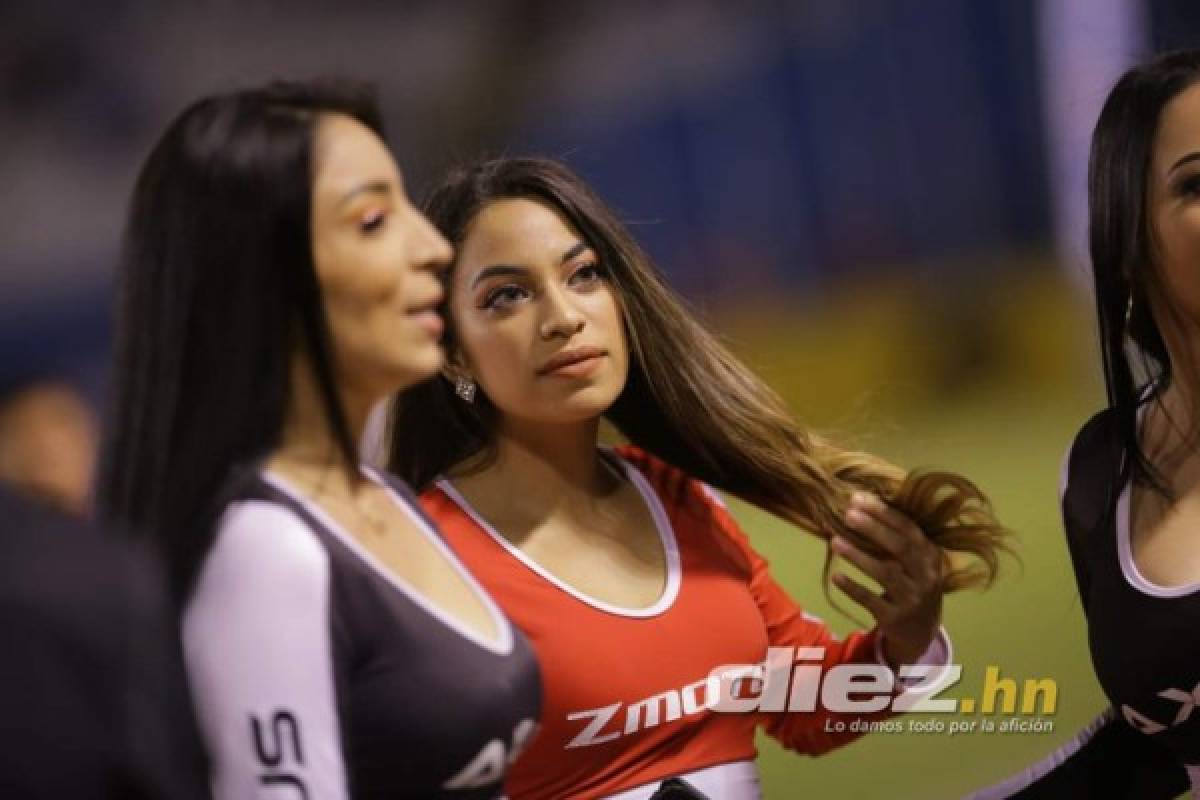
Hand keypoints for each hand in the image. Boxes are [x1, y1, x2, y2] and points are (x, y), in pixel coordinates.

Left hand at [830, 492, 942, 668]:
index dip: (883, 512)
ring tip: (834, 541)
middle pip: (899, 547)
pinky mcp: (895, 618)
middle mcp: (926, 576)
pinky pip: (871, 600)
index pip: (908, 528)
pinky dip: (853, 588)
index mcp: (930, 555)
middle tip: (848, 514)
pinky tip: (836, 576)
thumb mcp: (915, 562)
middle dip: (873, 528)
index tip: (857, 498)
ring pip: (885, 573)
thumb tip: (860, 505)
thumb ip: (897, 538)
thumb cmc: (912, 583)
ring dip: (858, 556)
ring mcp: (912, 598)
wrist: (921, 631)